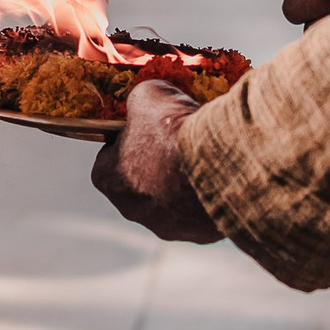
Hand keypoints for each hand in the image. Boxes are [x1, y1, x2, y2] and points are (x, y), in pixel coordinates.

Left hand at [91, 81, 223, 242]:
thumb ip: (143, 101)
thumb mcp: (149, 95)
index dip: (129, 139)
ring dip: (184, 181)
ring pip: (172, 201)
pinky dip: (209, 194)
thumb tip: (150, 101)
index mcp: (107, 178)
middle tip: (179, 141)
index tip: (148, 127)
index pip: (109, 157)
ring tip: (205, 156)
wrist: (219, 162)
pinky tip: (222, 173)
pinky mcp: (199, 234)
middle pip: (141, 182)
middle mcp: (132, 209)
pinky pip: (201, 212)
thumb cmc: (173, 130)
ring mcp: (167, 226)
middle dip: (158, 163)